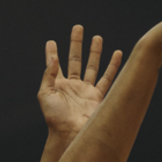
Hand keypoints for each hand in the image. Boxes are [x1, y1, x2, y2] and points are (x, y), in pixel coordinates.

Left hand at [38, 25, 122, 141]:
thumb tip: (54, 58)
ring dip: (94, 52)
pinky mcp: (97, 96)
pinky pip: (107, 78)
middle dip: (76, 44)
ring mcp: (85, 90)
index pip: (54, 65)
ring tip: (97, 37)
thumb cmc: (55, 118)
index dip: (52, 53)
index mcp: (58, 85)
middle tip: (78, 28)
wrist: (70, 133)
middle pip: (75, 59)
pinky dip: (113, 66)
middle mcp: (72, 86)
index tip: (50, 42)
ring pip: (92, 66)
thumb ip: (48, 75)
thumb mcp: (45, 95)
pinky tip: (117, 54)